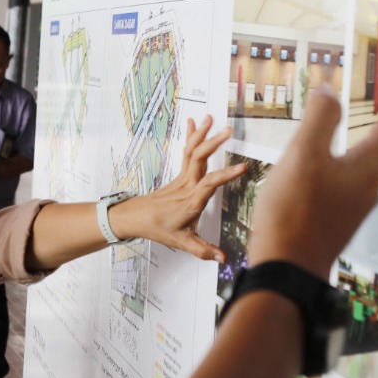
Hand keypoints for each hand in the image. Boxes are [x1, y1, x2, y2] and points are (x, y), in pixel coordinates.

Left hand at [111, 116, 244, 261]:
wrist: (136, 217)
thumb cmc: (158, 228)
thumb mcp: (182, 242)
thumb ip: (204, 250)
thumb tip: (223, 258)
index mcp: (191, 201)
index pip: (210, 184)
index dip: (225, 174)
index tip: (241, 167)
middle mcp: (187, 185)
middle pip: (199, 158)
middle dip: (213, 143)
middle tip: (228, 131)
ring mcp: (182, 177)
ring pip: (192, 151)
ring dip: (202, 134)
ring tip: (211, 118)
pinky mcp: (180, 174)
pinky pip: (187, 152)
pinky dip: (192, 136)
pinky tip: (194, 123)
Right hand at [248, 84, 377, 276]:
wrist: (286, 270)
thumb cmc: (296, 212)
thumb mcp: (304, 156)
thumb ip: (320, 120)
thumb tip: (330, 90)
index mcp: (366, 171)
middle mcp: (366, 190)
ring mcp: (351, 208)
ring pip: (367, 168)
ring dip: (371, 145)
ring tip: (371, 132)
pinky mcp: (335, 221)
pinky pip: (348, 183)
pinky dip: (348, 164)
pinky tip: (332, 169)